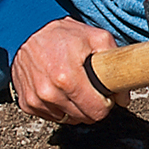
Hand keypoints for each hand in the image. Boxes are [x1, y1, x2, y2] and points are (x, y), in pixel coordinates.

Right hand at [11, 17, 129, 123]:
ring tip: (73, 87)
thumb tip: (123, 98)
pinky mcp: (27, 103)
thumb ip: (118, 65)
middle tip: (89, 88)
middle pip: (85, 118)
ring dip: (75, 107)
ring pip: (69, 119)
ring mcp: (36, 99)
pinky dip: (59, 107)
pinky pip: (52, 116)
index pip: (97, 112)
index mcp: (67, 78)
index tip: (104, 94)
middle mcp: (49, 92)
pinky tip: (59, 90)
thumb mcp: (97, 39)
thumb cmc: (61, 34)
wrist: (25, 29)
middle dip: (92, 105)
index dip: (105, 104)